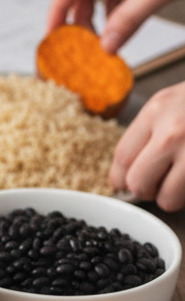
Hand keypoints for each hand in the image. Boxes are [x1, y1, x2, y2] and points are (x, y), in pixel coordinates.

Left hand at [110, 81, 184, 211]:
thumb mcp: (172, 101)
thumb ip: (148, 131)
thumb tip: (124, 173)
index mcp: (157, 111)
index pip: (121, 158)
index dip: (121, 177)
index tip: (124, 182)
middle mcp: (173, 132)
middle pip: (138, 183)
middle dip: (146, 189)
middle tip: (158, 182)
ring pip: (167, 199)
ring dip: (173, 197)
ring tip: (183, 181)